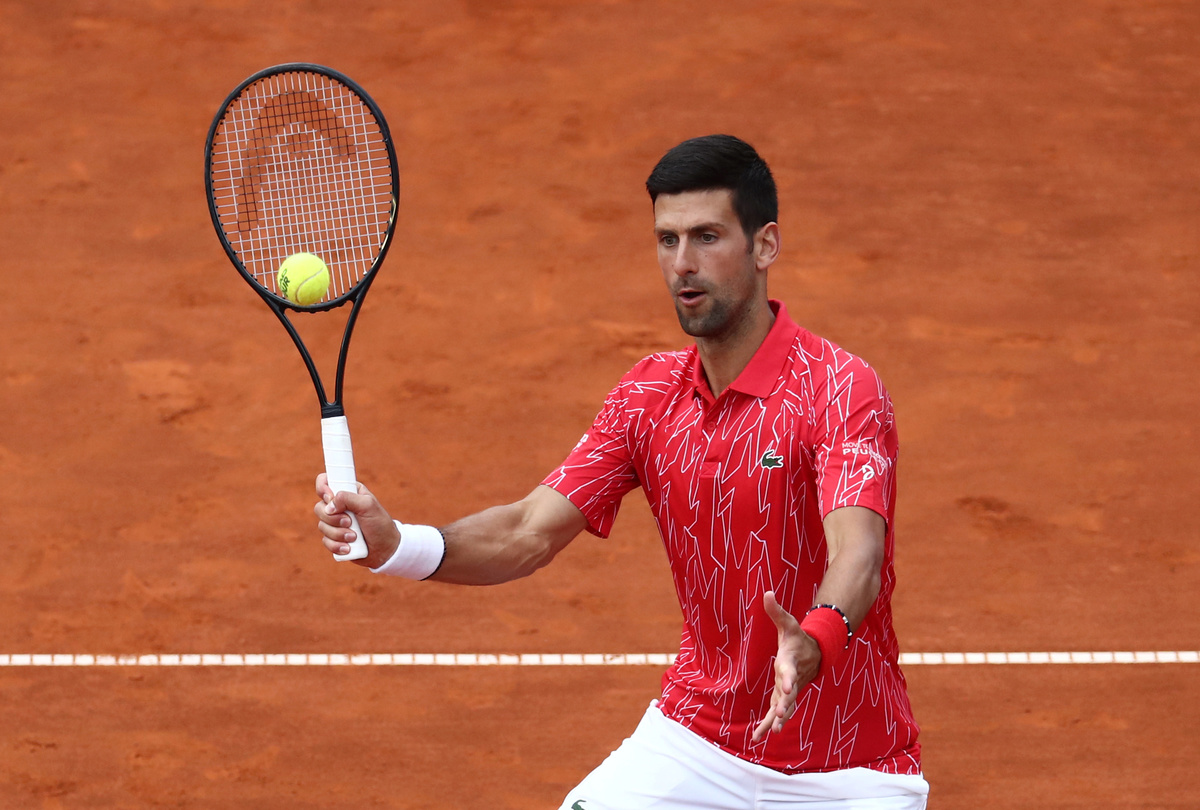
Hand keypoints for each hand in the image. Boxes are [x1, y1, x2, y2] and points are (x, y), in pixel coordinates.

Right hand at [313, 473, 400, 567]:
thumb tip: (329, 506)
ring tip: (355, 537)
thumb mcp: (368, 505)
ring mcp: (335, 522)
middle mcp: (339, 506)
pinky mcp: (334, 538)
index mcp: (348, 492)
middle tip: (350, 522)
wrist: (385, 549)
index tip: (330, 499)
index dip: (322, 489)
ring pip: (322, 526)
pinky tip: (349, 547)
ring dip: (339, 534)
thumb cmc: (380, 524)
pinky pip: (325, 541)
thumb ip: (348, 498)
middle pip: (319, 507)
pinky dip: (337, 545)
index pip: (325, 481)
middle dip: (334, 518)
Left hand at [751, 591, 821, 742]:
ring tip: (770, 731)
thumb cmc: (797, 637)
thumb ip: (776, 611)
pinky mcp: (785, 697)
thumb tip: (767, 592)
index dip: (788, 678)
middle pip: (789, 694)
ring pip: (785, 707)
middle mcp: (792, 678)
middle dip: (784, 704)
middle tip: (779, 715)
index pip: (789, 671)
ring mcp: (790, 690)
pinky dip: (770, 723)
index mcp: (790, 661)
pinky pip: (779, 712)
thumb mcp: (788, 623)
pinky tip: (759, 736)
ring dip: (777, 719)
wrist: (815, 653)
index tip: (786, 687)